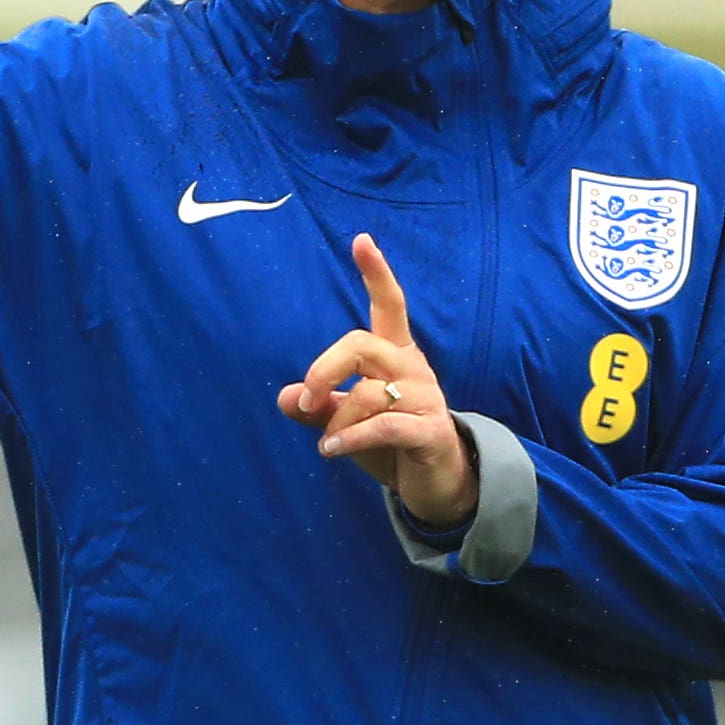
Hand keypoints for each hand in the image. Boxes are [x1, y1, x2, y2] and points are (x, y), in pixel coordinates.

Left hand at [279, 233, 475, 527]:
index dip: (376, 273)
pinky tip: (333, 452)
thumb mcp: (348, 422)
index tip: (361, 241)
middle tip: (307, 401)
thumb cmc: (391, 443)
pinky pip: (383, 426)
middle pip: (361, 345)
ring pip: (369, 393)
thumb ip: (318, 407)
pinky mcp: (430, 431)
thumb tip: (286, 398)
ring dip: (337, 421)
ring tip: (327, 444)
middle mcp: (412, 368)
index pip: (389, 304)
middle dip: (323, 370)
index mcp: (395, 354)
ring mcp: (425, 398)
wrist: (438, 483)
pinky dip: (350, 439)